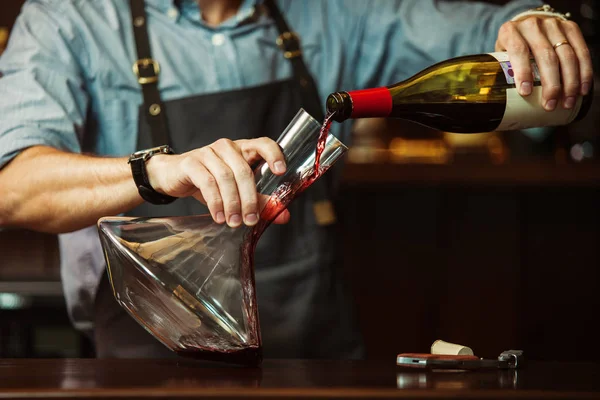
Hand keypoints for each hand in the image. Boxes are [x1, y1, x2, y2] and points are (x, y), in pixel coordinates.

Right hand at [146, 138, 290, 226]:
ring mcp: (208, 152)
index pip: (263, 144)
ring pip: (226, 178)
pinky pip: (207, 182)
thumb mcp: (237, 192)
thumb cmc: (209, 182)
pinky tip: (218, 216)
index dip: (274, 155)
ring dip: (232, 203)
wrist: (172, 176)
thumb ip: (260, 202)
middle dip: (249, 199)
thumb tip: (284, 216)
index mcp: (243, 149)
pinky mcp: (191, 163)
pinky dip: (215, 202)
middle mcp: (227, 147)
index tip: (281, 171)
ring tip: (234, 222)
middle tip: (251, 220)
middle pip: (244, 171)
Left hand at [495, 16, 592, 109]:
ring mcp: (553, 25)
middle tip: (549, 104)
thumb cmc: (512, 47)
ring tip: (567, 102)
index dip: (523, 72)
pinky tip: (582, 89)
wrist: (528, 26)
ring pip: (566, 55)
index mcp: (510, 31)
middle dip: (550, 84)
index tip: (526, 92)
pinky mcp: (570, 27)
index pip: (518, 50)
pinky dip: (584, 72)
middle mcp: (532, 25)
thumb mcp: (500, 55)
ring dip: (569, 82)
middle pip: (546, 56)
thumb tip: (500, 103)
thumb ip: (500, 72)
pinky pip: (582, 51)